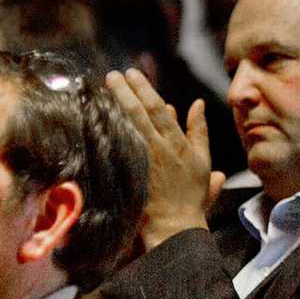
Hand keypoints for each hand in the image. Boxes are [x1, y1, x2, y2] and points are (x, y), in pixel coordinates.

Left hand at [106, 69, 223, 249]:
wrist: (175, 224)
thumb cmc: (191, 196)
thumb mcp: (203, 160)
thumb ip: (199, 130)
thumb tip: (197, 104)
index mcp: (177, 143)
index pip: (158, 108)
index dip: (144, 89)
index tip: (132, 74)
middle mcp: (159, 147)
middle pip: (139, 112)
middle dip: (125, 91)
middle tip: (112, 75)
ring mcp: (142, 159)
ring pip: (127, 125)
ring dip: (115, 104)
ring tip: (103, 88)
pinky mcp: (130, 171)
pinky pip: (117, 144)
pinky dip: (108, 128)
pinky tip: (97, 116)